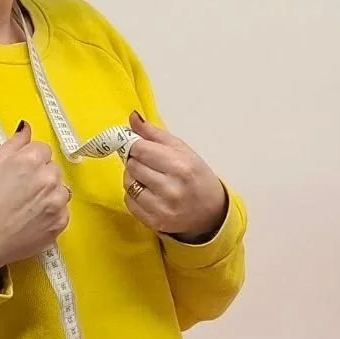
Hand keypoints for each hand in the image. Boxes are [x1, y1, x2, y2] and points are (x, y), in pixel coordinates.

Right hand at [0, 121, 70, 282]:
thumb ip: (14, 143)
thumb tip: (27, 128)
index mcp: (30, 160)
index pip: (43, 149)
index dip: (29, 160)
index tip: (19, 172)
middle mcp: (48, 179)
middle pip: (53, 169)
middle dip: (40, 176)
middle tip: (19, 191)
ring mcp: (57, 202)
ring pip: (60, 189)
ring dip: (49, 195)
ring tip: (25, 206)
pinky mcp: (60, 223)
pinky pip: (62, 211)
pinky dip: (51, 214)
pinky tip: (31, 219)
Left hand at [123, 111, 227, 241]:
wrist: (211, 212)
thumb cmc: (197, 177)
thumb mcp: (182, 150)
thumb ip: (155, 134)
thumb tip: (133, 117)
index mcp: (180, 166)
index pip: (140, 149)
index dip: (135, 145)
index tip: (139, 146)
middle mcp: (171, 188)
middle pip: (132, 165)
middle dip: (135, 161)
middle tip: (147, 163)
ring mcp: (162, 207)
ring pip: (128, 183)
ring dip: (133, 178)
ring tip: (148, 178)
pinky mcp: (155, 221)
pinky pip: (129, 202)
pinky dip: (133, 195)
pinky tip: (147, 193)